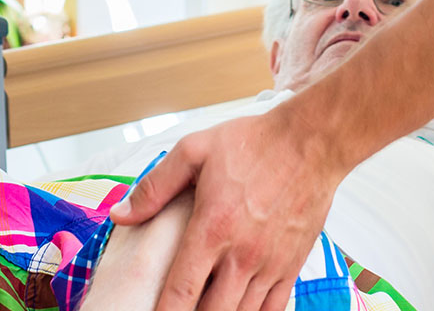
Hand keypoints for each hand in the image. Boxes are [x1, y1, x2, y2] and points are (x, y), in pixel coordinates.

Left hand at [108, 109, 347, 310]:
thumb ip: (155, 187)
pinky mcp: (292, 264)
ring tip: (207, 308)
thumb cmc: (256, 143)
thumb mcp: (194, 151)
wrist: (311, 141)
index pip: (180, 292)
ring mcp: (270, 263)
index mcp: (212, 229)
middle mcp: (242, 254)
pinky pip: (273, 309)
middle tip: (182, 310)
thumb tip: (122, 214)